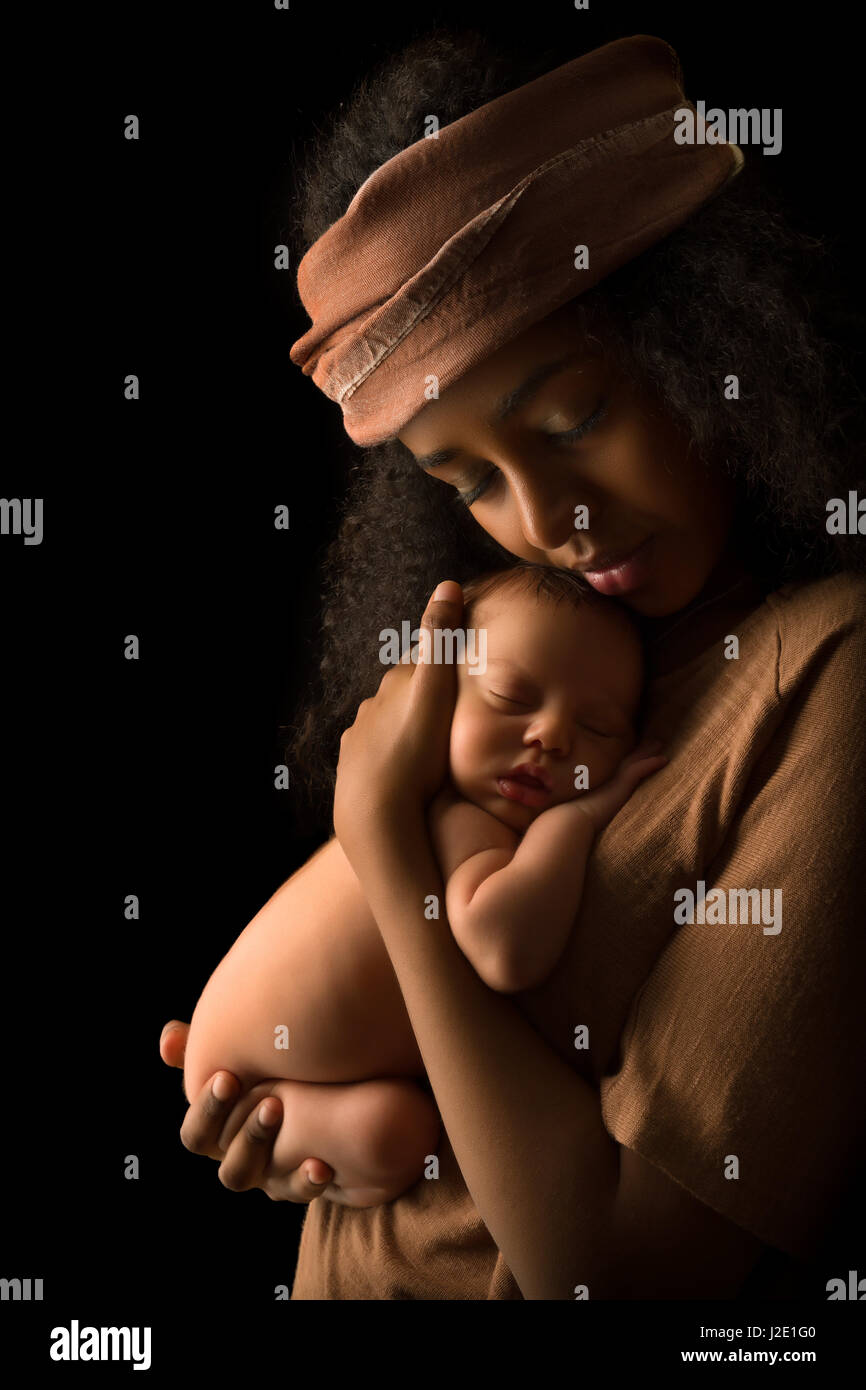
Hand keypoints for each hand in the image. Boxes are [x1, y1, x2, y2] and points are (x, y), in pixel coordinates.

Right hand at [159, 1020, 334, 1201]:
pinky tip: (323, 1166)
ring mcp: (269, 1178)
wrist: (314, 1094)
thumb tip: (168, 1040)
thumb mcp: (232, 1055)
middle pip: (231, 1167)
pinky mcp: (300, 1183)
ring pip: (262, 1182)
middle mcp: (238, 1161)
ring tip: (294, 1123)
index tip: (228, 1077)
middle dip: (249, 1134)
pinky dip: (308, 1181)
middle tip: (271, 1102)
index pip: (197, 1136)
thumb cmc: (261, 1070)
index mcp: (216, 1136)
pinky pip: (301, 1192)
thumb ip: (197, 1047)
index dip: (208, 1111)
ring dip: (274, 1156)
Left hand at [333, 580, 462, 867]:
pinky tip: (406, 765)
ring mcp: (361, 735)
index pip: (425, 658)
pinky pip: (378, 750)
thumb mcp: (434, 692)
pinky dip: (393, 750)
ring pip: (390, 720)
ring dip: (409, 723)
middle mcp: (374, 703)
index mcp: (398, 683)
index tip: (466, 658)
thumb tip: (447, 584)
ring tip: (433, 739)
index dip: (445, 656)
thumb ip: (440, 640)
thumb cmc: (414, 753)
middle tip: (455, 703)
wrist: (376, 811)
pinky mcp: (354, 764)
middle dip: (427, 691)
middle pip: (406, 690)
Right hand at [572, 739, 667, 834]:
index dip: (627, 759)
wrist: (571, 819)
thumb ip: (589, 808)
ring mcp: (614, 779)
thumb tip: (589, 814)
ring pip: (634, 760)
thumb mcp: (584, 811)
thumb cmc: (574, 819)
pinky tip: (663, 759)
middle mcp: (608, 778)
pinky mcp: (621, 784)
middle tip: (653, 741)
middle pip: (627, 759)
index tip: (636, 751)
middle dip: (639, 750)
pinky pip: (639, 769)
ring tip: (660, 744)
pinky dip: (651, 763)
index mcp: (601, 783)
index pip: (617, 768)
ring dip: (647, 752)